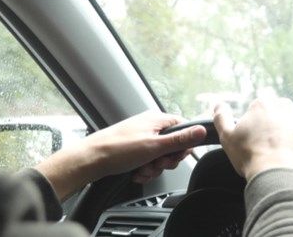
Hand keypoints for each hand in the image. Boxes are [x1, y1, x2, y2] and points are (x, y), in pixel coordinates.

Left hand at [35, 111, 205, 199]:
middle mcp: (149, 126)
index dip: (183, 145)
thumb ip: (180, 140)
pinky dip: (144, 169)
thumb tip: (202, 130)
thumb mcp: (155, 146)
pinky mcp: (133, 149)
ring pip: (159, 156)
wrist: (91, 160)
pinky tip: (136, 173)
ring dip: (154, 168)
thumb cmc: (117, 149)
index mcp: (157, 119)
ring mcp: (141, 137)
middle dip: (166, 160)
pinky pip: (147, 161)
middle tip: (156, 164)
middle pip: (172, 145)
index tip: (177, 156)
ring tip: (142, 170)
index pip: (183, 128)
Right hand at [213, 98, 292, 180]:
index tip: (259, 140)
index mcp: (263, 104)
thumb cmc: (251, 156)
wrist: (278, 173)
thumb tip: (218, 104)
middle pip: (281, 113)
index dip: (259, 126)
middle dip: (278, 126)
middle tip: (272, 147)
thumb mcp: (227, 136)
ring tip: (286, 152)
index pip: (262, 110)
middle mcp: (285, 105)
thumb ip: (221, 116)